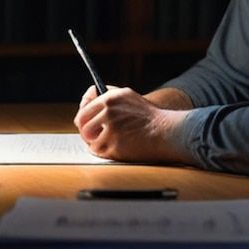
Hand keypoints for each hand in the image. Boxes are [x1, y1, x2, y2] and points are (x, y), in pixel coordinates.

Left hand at [73, 86, 191, 163]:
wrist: (165, 130)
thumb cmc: (148, 116)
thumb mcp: (128, 97)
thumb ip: (108, 98)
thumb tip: (87, 100)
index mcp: (111, 98)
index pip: (84, 110)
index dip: (82, 120)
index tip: (84, 125)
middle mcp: (110, 111)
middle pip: (83, 126)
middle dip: (87, 134)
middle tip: (93, 138)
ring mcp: (112, 129)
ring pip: (90, 141)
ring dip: (96, 144)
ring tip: (109, 142)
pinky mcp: (116, 145)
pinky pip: (100, 151)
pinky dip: (105, 152)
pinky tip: (115, 148)